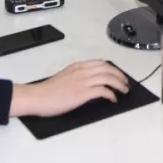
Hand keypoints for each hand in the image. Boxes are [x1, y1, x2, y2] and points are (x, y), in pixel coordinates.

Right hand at [9, 61, 128, 118]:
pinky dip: (111, 94)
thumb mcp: (65, 77)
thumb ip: (77, 76)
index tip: (118, 74)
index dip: (112, 68)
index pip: (101, 63)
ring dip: (119, 84)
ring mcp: (83, 81)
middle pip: (108, 68)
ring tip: (124, 91)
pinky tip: (113, 99)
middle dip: (119, 75)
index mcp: (78, 66)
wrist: (37, 97)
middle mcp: (82, 71)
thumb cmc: (47, 91)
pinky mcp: (82, 93)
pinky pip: (103, 91)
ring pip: (108, 78)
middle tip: (125, 83)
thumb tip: (90, 83)